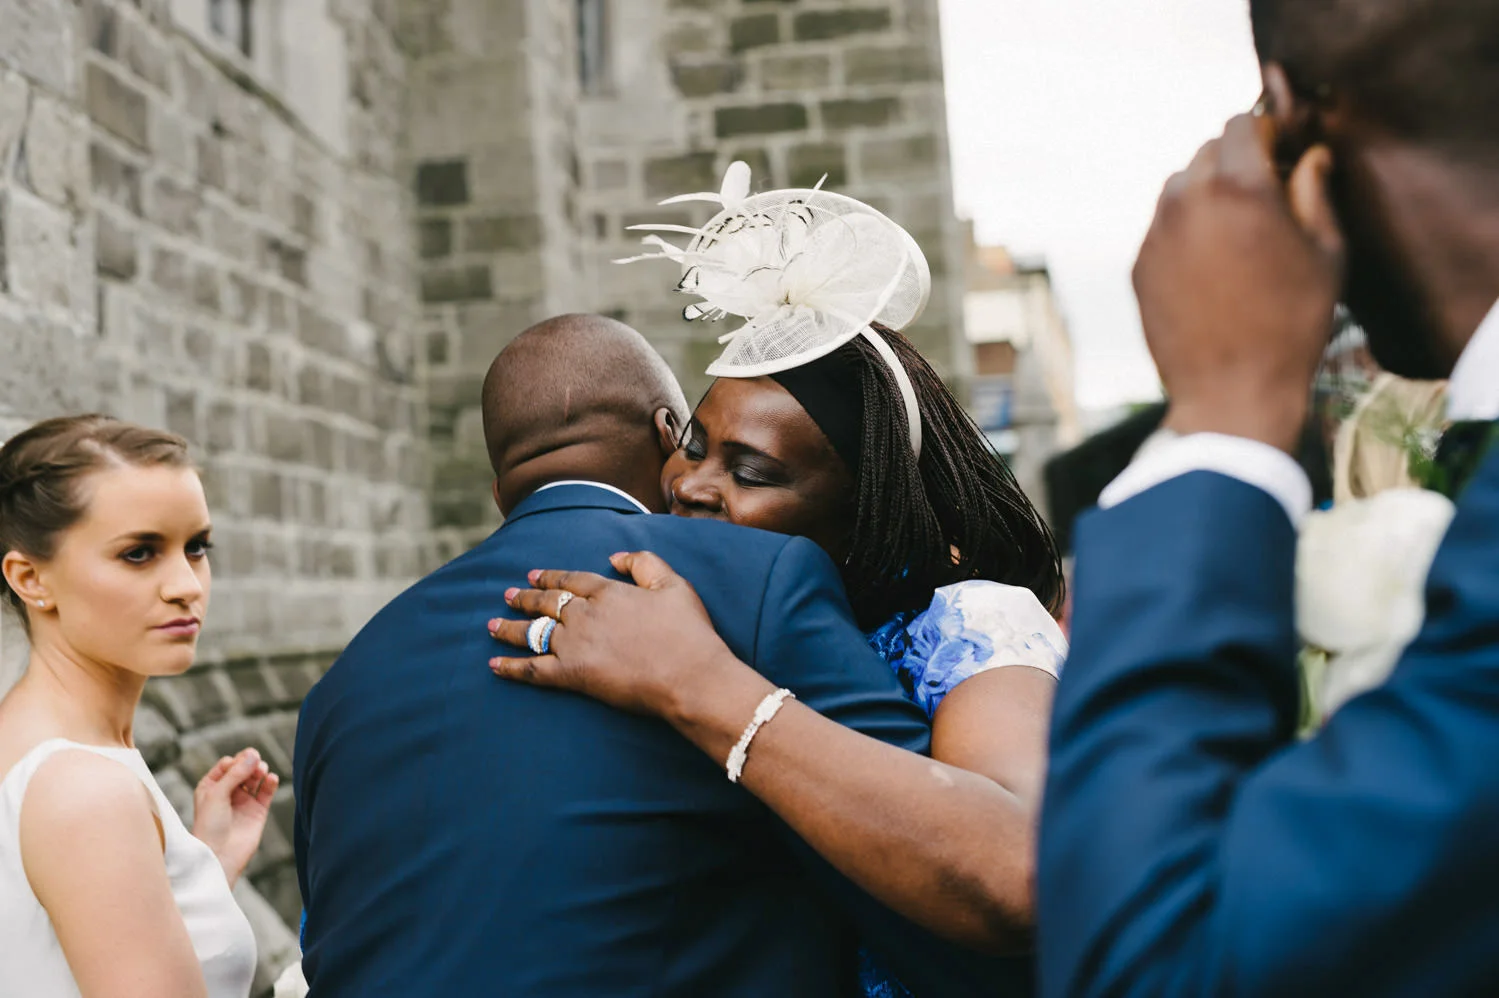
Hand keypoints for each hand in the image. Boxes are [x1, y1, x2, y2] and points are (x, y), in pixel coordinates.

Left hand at [191, 747, 278, 886]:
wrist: (219, 856)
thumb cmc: (209, 827)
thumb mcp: (216, 795)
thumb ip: (236, 774)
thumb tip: (253, 756)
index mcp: (211, 787)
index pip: (227, 765)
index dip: (235, 761)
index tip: (238, 764)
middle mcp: (227, 793)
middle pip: (243, 769)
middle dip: (250, 763)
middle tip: (256, 761)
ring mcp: (243, 802)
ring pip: (255, 778)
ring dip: (259, 771)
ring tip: (261, 771)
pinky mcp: (258, 811)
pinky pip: (267, 792)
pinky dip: (271, 783)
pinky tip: (272, 778)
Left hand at [488, 552, 745, 721]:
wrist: (688, 676)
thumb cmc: (688, 632)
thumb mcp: (674, 585)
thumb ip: (644, 564)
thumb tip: (613, 557)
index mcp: (608, 592)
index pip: (571, 580)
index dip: (551, 577)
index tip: (534, 575)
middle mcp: (585, 614)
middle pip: (546, 603)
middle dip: (524, 598)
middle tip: (507, 595)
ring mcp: (575, 644)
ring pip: (533, 632)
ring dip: (510, 628)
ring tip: (492, 625)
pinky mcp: (572, 674)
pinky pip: (533, 669)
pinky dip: (511, 667)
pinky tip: (495, 665)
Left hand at [1134, 113, 1344, 451]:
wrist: (1231, 391)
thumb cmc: (1291, 324)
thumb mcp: (1325, 253)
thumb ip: (1316, 193)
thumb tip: (1310, 156)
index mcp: (1240, 186)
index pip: (1241, 123)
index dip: (1265, 131)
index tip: (1280, 153)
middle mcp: (1188, 199)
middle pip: (1207, 151)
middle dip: (1235, 161)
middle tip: (1263, 194)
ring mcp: (1157, 233)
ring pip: (1178, 187)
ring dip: (1206, 193)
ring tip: (1236, 231)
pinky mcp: (1139, 264)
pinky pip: (1162, 227)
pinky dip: (1185, 230)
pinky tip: (1211, 265)